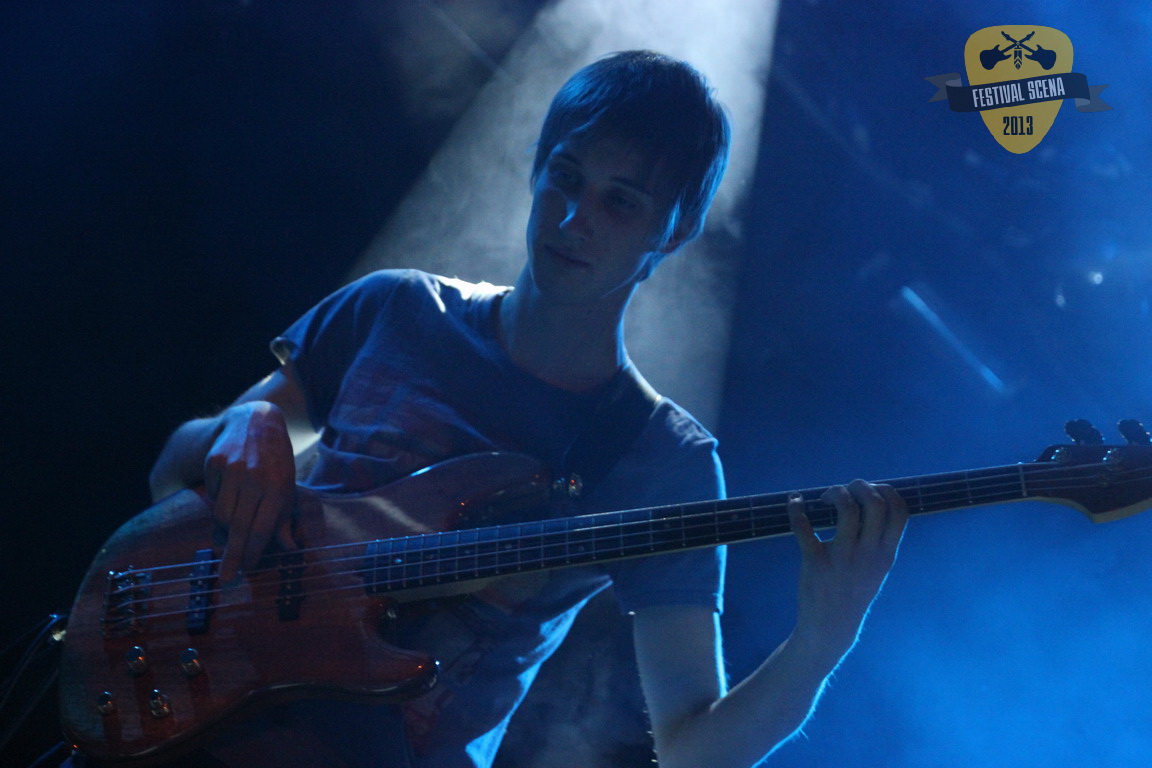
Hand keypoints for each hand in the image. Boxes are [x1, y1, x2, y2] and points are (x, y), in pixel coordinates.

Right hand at [205, 401, 297, 581]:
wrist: (256, 422)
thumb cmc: (276, 462)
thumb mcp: (288, 487)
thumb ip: (285, 519)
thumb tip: (291, 549)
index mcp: (278, 486)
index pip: (262, 529)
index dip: (254, 552)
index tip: (248, 569)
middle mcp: (255, 478)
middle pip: (239, 526)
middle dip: (233, 554)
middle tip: (226, 577)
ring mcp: (232, 469)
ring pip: (221, 513)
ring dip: (224, 529)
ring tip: (229, 534)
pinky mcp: (214, 462)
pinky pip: (211, 495)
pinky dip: (217, 503)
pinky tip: (226, 497)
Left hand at [787, 480, 906, 661]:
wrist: (830, 627)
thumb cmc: (853, 591)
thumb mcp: (877, 569)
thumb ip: (879, 541)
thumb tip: (873, 501)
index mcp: (886, 554)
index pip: (900, 511)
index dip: (888, 491)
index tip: (872, 489)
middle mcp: (868, 554)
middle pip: (876, 503)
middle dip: (860, 486)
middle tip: (845, 490)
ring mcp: (842, 558)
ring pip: (846, 509)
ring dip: (835, 493)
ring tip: (824, 498)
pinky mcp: (815, 562)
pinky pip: (804, 528)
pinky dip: (796, 509)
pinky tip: (794, 502)